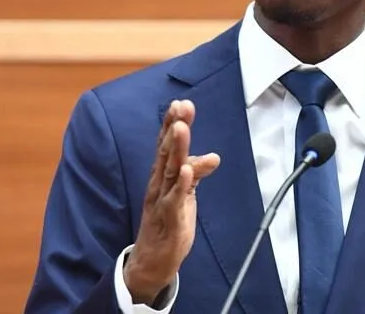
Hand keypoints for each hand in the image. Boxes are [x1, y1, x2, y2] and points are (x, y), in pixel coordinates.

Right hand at [124, 99, 220, 304]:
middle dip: (173, 128)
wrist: (152, 260)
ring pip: (169, 171)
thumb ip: (195, 173)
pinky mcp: (169, 219)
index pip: (165, 145)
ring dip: (176, 149)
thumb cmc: (167, 222)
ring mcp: (161, 200)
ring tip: (181, 128)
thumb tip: (212, 155)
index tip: (180, 103)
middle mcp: (158, 184)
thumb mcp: (184, 194)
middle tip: (181, 106)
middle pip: (165, 152)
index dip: (171, 124)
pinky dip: (181, 184)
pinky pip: (174, 200)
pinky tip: (186, 169)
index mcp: (161, 176)